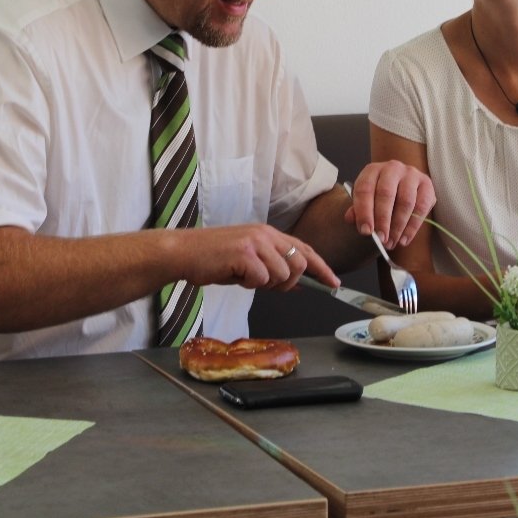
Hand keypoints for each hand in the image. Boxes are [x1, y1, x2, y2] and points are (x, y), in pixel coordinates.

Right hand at [183, 224, 339, 290]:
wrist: (182, 253)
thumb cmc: (212, 260)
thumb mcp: (248, 262)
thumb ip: (273, 267)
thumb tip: (297, 283)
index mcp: (268, 233)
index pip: (304, 250)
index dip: (322, 267)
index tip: (334, 283)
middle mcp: (265, 234)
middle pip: (299, 264)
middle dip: (288, 282)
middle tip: (266, 284)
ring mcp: (255, 242)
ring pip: (282, 275)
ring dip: (265, 284)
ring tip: (243, 277)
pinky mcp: (244, 254)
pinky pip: (261, 279)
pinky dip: (248, 284)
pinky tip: (234, 276)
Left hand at [344, 162, 435, 248]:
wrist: (403, 183)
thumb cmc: (381, 193)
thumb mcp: (367, 198)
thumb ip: (358, 208)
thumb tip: (350, 219)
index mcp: (372, 170)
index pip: (365, 189)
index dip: (364, 211)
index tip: (366, 231)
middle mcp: (392, 168)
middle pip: (386, 194)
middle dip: (382, 220)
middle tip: (381, 239)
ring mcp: (411, 174)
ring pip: (406, 201)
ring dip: (398, 226)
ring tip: (392, 242)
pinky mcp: (427, 184)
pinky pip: (421, 207)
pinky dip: (413, 226)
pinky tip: (404, 239)